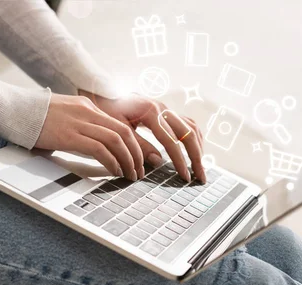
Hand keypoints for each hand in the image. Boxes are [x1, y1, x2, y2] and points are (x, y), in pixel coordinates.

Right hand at [36, 93, 143, 180]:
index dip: (134, 145)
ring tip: (130, 175)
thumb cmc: (34, 117)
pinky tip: (115, 172)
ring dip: (127, 160)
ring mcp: (79, 122)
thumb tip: (94, 148)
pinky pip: (99, 149)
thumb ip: (81, 127)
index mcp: (88, 107)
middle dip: (136, 154)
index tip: (137, 159)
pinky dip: (111, 161)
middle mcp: (87, 112)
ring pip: (116, 140)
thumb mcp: (64, 117)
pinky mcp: (69, 135)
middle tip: (139, 171)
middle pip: (124, 133)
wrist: (14, 110)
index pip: (120, 125)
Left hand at [78, 90, 205, 183]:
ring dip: (198, 148)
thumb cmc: (106, 110)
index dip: (180, 161)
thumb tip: (159, 161)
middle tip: (200, 177)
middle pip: (189, 134)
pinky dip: (193, 138)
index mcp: (151, 112)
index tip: (185, 177)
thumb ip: (138, 145)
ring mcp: (166, 108)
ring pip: (191, 127)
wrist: (101, 91)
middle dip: (196, 157)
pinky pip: (187, 123)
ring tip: (200, 167)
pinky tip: (194, 151)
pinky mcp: (165, 111)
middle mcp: (163, 108)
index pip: (172, 141)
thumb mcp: (118, 130)